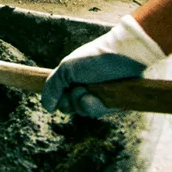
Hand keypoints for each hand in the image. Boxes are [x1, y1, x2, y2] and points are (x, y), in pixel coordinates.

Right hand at [41, 15, 165, 116]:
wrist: (123, 57)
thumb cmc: (93, 58)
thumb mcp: (66, 69)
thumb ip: (53, 87)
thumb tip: (47, 108)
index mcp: (73, 78)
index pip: (59, 97)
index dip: (59, 97)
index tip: (64, 90)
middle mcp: (84, 88)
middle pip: (69, 107)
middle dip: (71, 100)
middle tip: (79, 87)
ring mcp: (98, 97)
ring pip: (82, 112)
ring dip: (83, 103)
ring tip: (91, 91)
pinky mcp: (111, 104)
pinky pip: (97, 114)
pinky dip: (95, 107)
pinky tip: (100, 98)